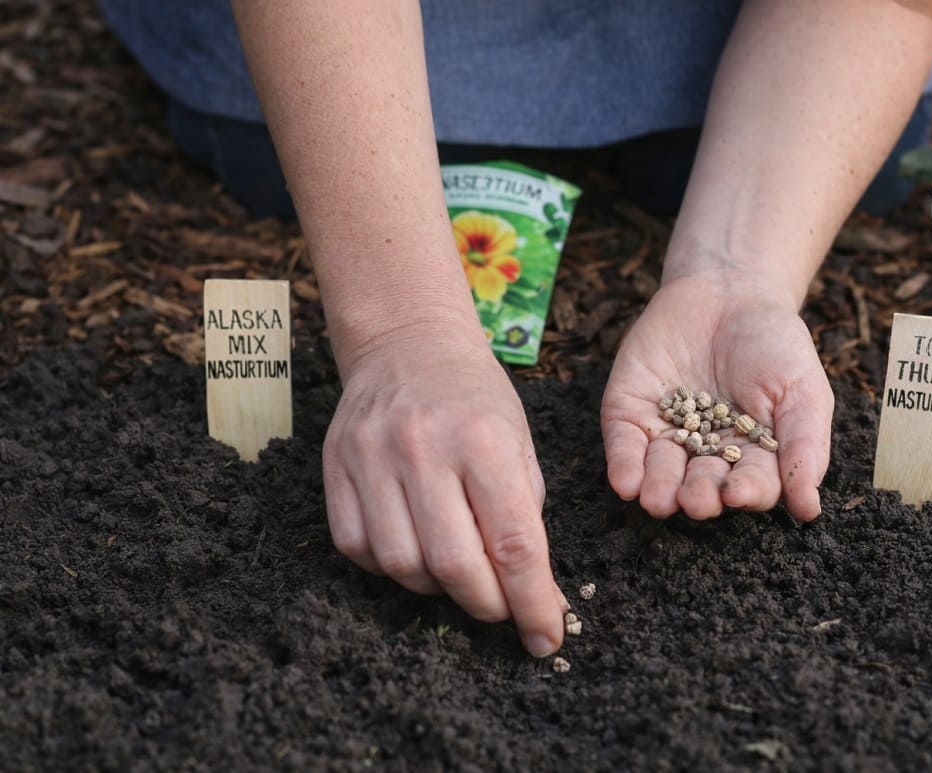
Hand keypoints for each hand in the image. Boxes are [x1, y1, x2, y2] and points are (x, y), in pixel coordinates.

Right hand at [322, 323, 566, 656]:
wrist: (408, 343)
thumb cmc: (475, 399)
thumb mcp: (518, 441)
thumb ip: (523, 512)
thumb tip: (532, 591)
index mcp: (484, 440)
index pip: (513, 542)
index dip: (532, 601)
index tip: (547, 637)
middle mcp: (424, 448)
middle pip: (454, 564)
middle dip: (486, 605)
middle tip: (502, 610)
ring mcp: (372, 457)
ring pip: (402, 565)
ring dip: (436, 588)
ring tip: (457, 572)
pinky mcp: (335, 467)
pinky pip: (357, 547)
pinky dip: (389, 568)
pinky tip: (413, 551)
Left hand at [602, 273, 832, 520]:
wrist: (729, 290)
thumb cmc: (775, 344)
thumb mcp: (803, 391)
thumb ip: (805, 447)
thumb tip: (809, 510)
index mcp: (751, 458)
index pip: (750, 486)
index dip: (745, 493)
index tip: (739, 493)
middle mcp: (705, 455)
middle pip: (701, 485)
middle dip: (697, 495)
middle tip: (695, 500)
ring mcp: (665, 434)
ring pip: (659, 472)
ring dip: (658, 490)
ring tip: (657, 501)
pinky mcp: (630, 412)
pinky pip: (623, 443)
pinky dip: (624, 463)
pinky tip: (627, 482)